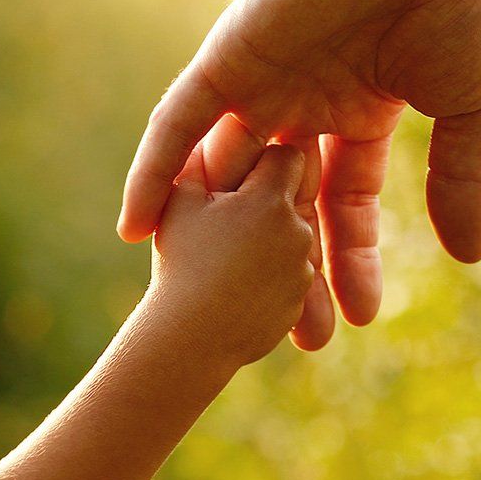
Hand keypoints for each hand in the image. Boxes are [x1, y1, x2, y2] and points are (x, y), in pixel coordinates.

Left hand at [118, 0, 480, 346]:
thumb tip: (470, 257)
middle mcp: (303, 103)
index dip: (350, 260)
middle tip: (297, 340)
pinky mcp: (226, 61)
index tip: (359, 318)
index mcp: (360, 110)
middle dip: (290, 272)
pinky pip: (175, 125)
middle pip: (282, 206)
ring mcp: (260, 84)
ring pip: (228, 180)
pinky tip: (135, 231)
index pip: (343, 203)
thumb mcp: (471, 109)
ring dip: (222, 244)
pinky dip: (152, 174)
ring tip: (222, 314)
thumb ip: (460, 180)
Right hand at [144, 143, 315, 367]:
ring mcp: (301, 272)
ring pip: (292, 240)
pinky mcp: (297, 305)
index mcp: (273, 200)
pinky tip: (239, 285)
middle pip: (292, 199)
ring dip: (268, 244)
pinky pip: (290, 279)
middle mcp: (298, 232)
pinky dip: (270, 277)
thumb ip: (195, 158)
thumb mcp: (179, 200)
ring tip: (230, 259)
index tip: (237, 173)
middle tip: (230, 214)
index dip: (260, 162)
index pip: (284, 159)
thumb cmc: (181, 262)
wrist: (186, 340)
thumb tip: (207, 138)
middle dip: (265, 204)